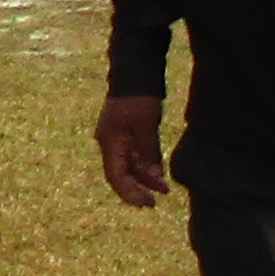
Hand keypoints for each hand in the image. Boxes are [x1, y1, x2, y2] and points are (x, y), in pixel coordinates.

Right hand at [93, 93, 170, 209]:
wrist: (135, 72)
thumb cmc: (138, 98)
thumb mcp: (145, 126)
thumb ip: (149, 153)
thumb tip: (155, 178)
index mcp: (109, 143)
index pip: (116, 177)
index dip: (131, 193)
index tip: (148, 203)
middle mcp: (110, 143)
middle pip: (121, 175)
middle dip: (138, 189)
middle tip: (155, 202)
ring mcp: (117, 138)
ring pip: (129, 166)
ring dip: (145, 179)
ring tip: (165, 188)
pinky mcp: (126, 133)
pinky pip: (134, 156)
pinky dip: (146, 166)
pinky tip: (160, 173)